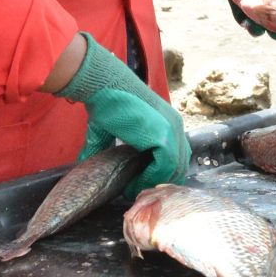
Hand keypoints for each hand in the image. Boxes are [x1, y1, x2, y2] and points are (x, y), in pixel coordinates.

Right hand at [54, 33, 189, 197]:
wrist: (105, 86)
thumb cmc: (106, 104)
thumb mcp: (117, 130)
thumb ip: (115, 150)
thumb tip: (96, 169)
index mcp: (168, 123)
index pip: (177, 155)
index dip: (161, 173)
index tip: (141, 183)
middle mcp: (175, 126)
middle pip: (179, 164)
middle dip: (159, 181)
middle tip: (137, 190)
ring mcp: (173, 130)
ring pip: (173, 169)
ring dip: (152, 183)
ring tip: (132, 189)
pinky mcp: (164, 137)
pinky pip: (165, 168)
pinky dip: (150, 179)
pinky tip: (133, 183)